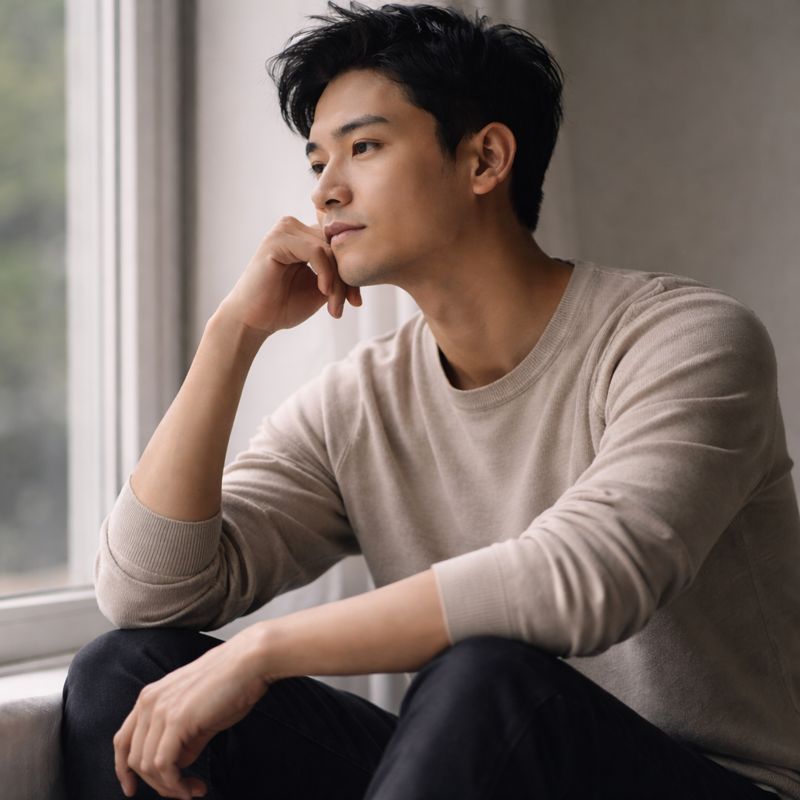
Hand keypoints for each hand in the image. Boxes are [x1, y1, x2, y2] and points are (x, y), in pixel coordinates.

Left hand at [113, 627, 273, 798]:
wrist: (250, 662)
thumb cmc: (231, 683)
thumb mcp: (198, 712)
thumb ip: (182, 738)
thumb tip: (178, 763)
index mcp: (151, 696)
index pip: (123, 740)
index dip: (123, 769)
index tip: (132, 788)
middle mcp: (149, 702)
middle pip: (133, 758)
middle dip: (156, 784)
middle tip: (182, 792)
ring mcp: (161, 710)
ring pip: (147, 766)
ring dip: (168, 787)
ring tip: (191, 790)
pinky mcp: (177, 720)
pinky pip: (163, 765)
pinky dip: (175, 784)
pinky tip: (191, 787)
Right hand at [220, 217, 361, 336]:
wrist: (254, 321)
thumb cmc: (284, 306)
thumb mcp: (322, 288)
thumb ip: (340, 273)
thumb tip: (366, 265)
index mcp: (304, 235)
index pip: (340, 244)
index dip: (352, 270)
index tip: (356, 301)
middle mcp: (294, 227)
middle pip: (337, 245)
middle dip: (347, 278)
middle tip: (351, 304)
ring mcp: (284, 230)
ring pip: (329, 249)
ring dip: (337, 280)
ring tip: (335, 305)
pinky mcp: (277, 240)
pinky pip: (315, 251)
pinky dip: (325, 274)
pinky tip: (324, 292)